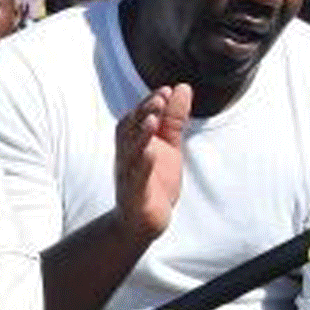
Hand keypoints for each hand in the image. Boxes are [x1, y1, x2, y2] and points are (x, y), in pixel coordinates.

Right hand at [113, 83, 190, 240]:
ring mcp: (128, 178)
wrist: (143, 221)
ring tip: (152, 121)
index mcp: (132, 144)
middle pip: (129, 132)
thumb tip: (182, 87)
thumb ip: (173, 119)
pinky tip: (151, 154)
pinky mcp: (135, 197)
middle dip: (143, 114)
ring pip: (130, 155)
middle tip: (160, 99)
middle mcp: (126, 158)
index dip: (148, 104)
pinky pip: (136, 181)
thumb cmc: (154, 180)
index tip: (165, 90)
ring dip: (140, 137)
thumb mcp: (168, 146)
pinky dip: (143, 167)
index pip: (135, 118)